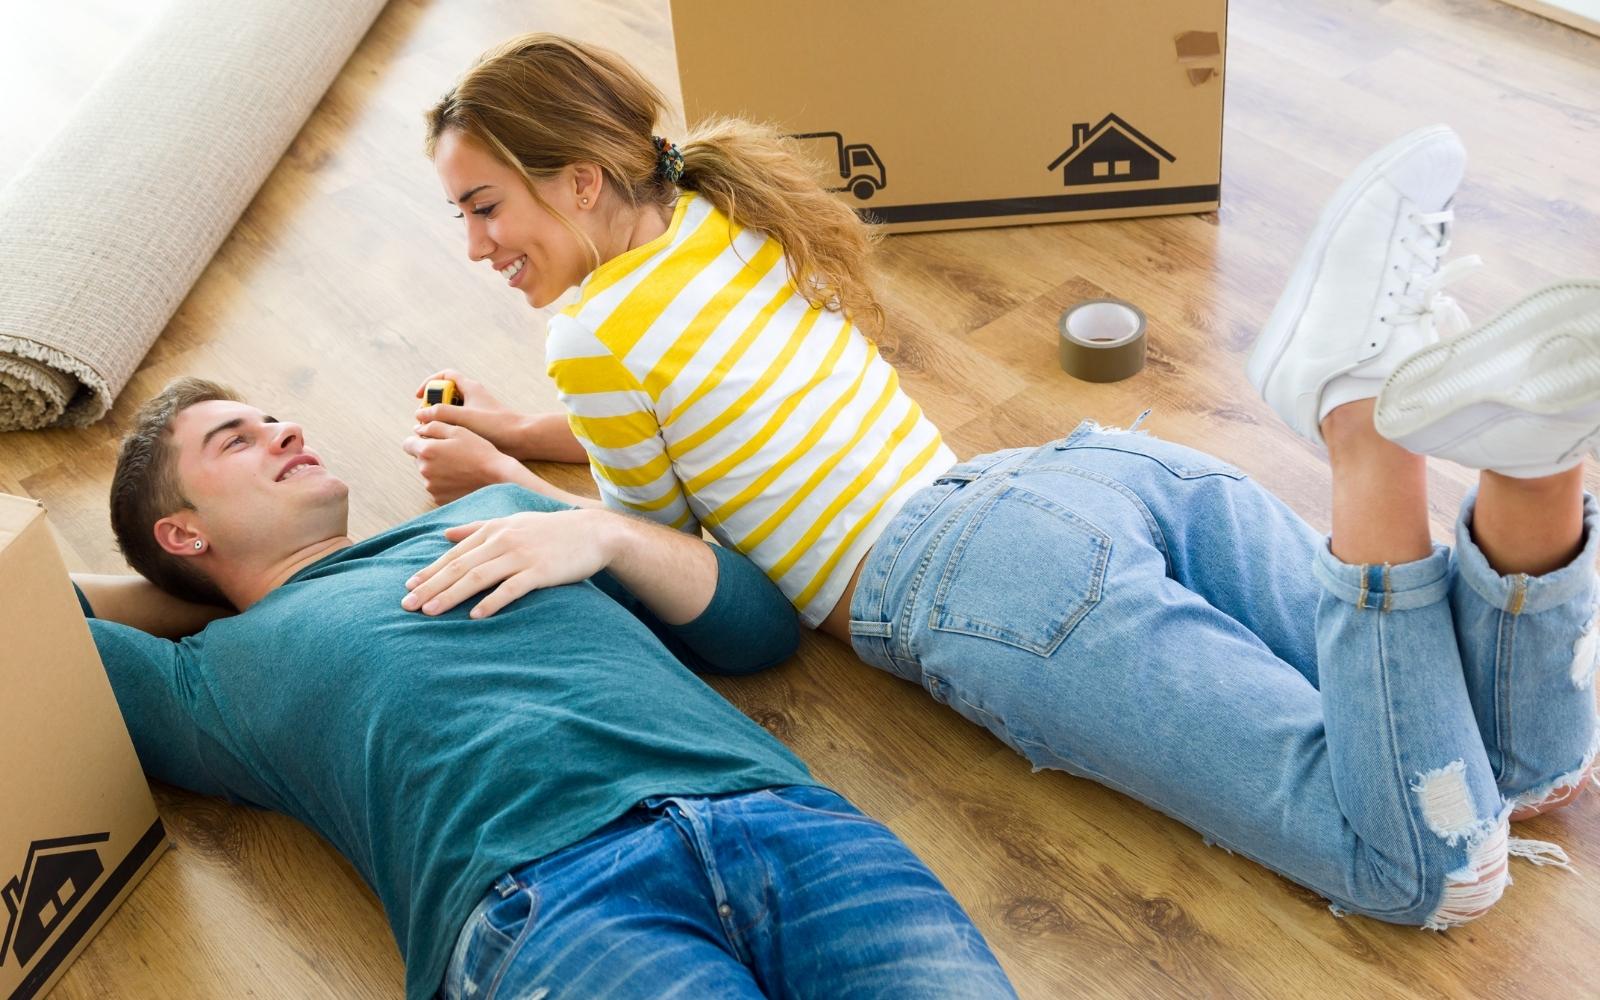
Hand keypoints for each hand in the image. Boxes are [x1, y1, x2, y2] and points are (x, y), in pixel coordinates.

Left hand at [400, 510, 619, 617]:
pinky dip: (491, 602)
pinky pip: (511, 588)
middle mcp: (504, 540)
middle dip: (431, 586)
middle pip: (459, 566)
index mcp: (494, 529)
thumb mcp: (512, 522)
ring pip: (478, 577)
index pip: (455, 553)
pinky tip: (475, 616)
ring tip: (431, 612)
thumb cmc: (550, 531)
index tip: (408, 587)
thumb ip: (476, 528)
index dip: (430, 571)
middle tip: (407, 605)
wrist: (593, 532)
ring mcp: (522, 555)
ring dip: (451, 595)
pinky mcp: (540, 571)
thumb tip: (445, 534)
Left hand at [402, 421, 521, 504]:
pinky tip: (461, 478)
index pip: (407, 444)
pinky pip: (437, 487)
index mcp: (426, 451)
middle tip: (452, 453)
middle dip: (430, 455)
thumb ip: (433, 426)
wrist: (496, 478)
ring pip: (428, 474)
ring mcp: (431, 487)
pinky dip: (445, 482)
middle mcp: (424, 470)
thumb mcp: (458, 430)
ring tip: (460, 466)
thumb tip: (417, 428)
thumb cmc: (479, 451)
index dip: (419, 440)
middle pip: (418, 459)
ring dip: (438, 469)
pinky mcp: (439, 499)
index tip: (432, 440)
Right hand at [413, 369, 530, 455]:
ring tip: (433, 432)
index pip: (445, 376)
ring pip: (450, 412)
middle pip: (445, 395)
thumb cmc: (497, 425)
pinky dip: (448, 430)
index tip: (420, 397)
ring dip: (439, 421)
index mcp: (470, 388)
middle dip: (432, 406)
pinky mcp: (478, 426)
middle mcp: (472, 398)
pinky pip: (457, 424)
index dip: (430, 383)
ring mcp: (475, 412)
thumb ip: (440, 413)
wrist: (522, 439)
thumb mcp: (464, 416)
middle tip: (426, 420)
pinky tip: (445, 441)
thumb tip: (420, 414)